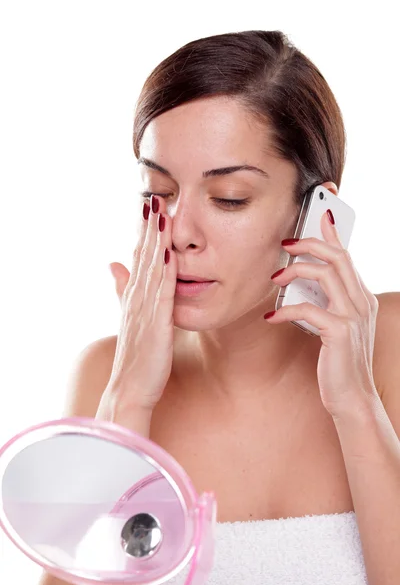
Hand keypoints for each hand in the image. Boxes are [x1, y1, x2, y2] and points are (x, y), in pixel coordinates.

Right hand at [107, 194, 176, 411]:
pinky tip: (170, 251)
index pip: (139, 257)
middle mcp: (137, 298)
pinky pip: (163, 292)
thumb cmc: (136, 357)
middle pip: (143, 255)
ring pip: (152, 267)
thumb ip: (123, 290)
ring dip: (156, 239)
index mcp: (133, 296)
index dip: (143, 232)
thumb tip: (114, 264)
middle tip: (153, 196)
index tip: (148, 206)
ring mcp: (145, 309)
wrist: (130, 388)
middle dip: (148, 226)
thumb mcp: (130, 318)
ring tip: (159, 211)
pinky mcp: (157, 323)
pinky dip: (166, 270)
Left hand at [265, 209, 379, 418]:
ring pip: (325, 273)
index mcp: (361, 299)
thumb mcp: (336, 328)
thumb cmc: (339, 364)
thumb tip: (302, 287)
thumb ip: (327, 305)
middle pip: (337, 256)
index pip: (347, 256)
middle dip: (309, 243)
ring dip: (295, 271)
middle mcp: (362, 302)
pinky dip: (286, 309)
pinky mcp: (340, 332)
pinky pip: (309, 308)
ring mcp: (354, 316)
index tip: (320, 214)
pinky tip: (272, 317)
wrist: (352, 398)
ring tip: (275, 279)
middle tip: (285, 244)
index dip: (333, 233)